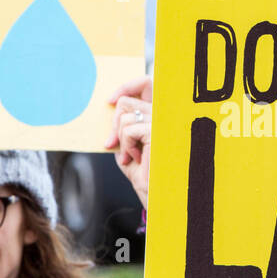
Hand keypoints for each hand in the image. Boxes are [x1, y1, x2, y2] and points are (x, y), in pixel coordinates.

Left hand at [105, 76, 150, 208]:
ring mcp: (163, 121)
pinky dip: (126, 147)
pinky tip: (136, 159)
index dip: (126, 87)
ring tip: (132, 156)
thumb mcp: (129, 144)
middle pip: (126, 101)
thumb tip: (113, 106)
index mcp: (162, 114)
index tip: (111, 101)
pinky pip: (128, 131)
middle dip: (114, 125)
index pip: (146, 83)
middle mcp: (165, 114)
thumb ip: (124, 125)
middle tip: (114, 144)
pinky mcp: (158, 131)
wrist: (156, 193)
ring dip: (121, 140)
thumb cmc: (146, 174)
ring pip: (124, 118)